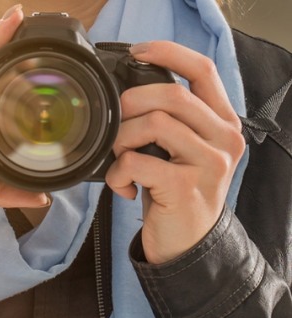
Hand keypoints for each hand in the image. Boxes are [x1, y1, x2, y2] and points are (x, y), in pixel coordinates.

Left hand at [105, 41, 244, 263]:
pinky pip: (135, 161)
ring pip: (152, 124)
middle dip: (130, 104)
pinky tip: (123, 187)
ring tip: (120, 160)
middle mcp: (223, 138)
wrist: (189, 244)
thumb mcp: (183, 152)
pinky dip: (117, 173)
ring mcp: (208, 163)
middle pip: (171, 95)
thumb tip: (126, 95)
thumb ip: (171, 121)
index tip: (139, 53)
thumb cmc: (177, 192)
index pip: (203, 71)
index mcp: (222, 122)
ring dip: (121, 140)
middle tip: (116, 125)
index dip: (169, 53)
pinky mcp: (184, 187)